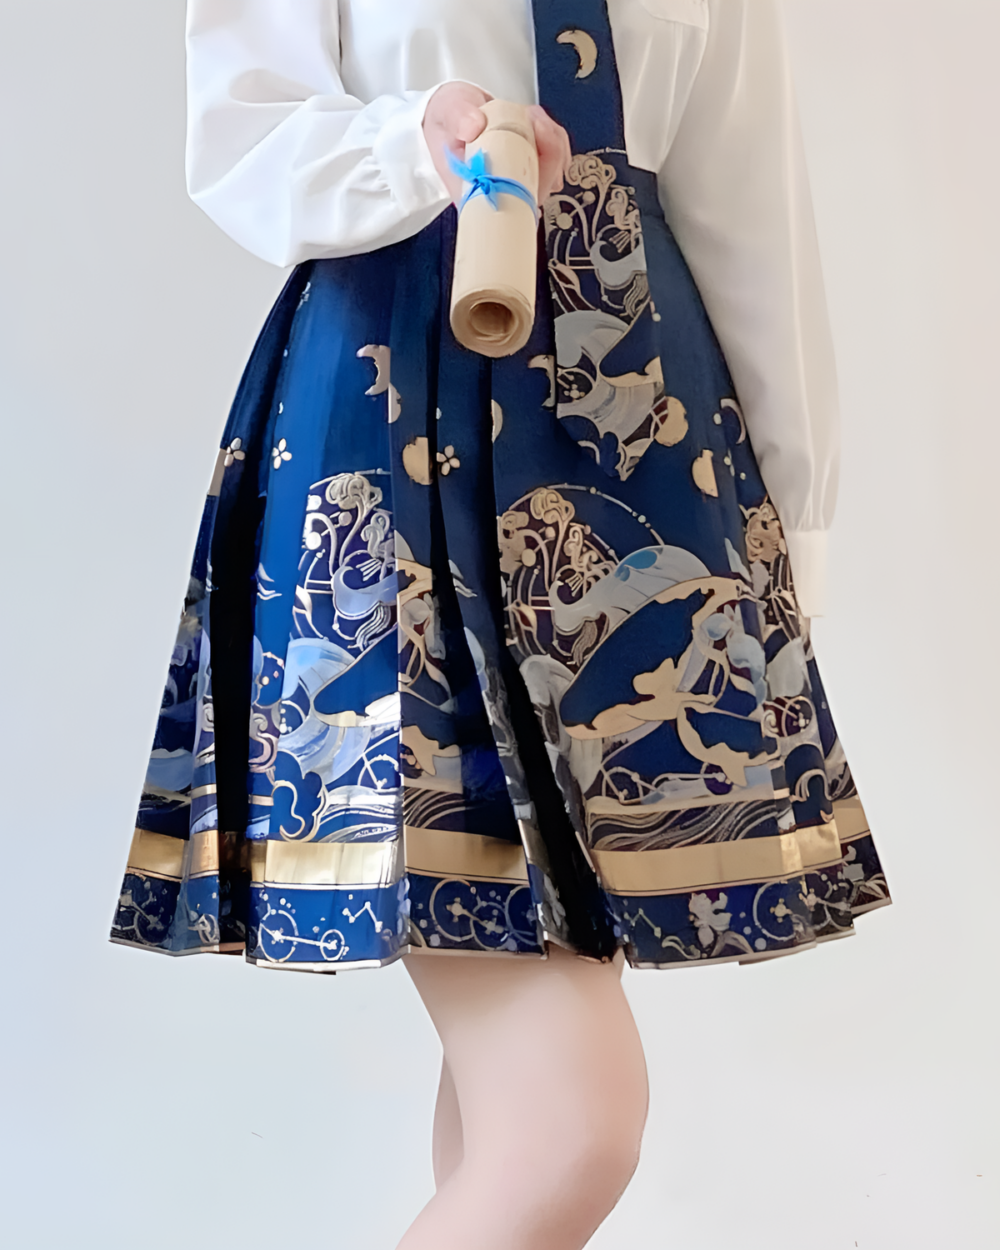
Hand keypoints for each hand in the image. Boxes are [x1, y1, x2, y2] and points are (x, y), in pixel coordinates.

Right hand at [424, 84, 572, 203]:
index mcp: (476, 193)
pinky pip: (556, 160)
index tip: (528, 148)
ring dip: (551, 139)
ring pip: (553, 173)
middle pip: (540, 190)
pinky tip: (536, 121)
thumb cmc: (448, 122)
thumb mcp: (446, 112)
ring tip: (528, 115)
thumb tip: (473, 127)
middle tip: (531, 119)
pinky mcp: (530, 169)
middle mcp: (500, 194)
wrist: (455, 113)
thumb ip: (457, 117)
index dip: (528, 183)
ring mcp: (518, 183)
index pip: (510, 206)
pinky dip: (554, 136)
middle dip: (547, 150)